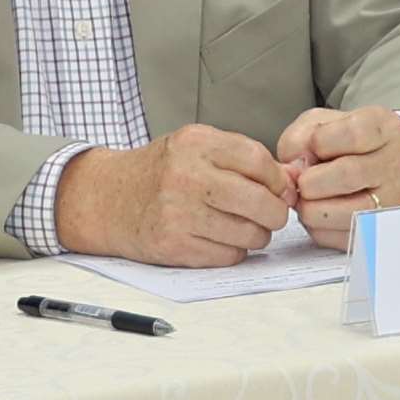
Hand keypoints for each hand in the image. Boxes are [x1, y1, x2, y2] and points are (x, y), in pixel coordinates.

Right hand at [55, 125, 292, 268]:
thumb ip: (240, 158)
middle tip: (272, 214)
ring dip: (257, 235)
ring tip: (245, 227)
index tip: (281, 189)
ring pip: (248, 234)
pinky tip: (221, 238)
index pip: (258, 160)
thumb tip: (291, 180)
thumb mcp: (195, 147)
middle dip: (276, 212)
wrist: (108, 199)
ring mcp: (179, 214)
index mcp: (195, 143)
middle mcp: (186, 176)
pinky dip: (234, 251)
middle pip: (259, 201)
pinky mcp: (174, 246)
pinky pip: (228, 256)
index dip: (279, 180)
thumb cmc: (160, 172)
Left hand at [277, 104, 399, 251]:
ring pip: (347, 213)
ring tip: (307, 196)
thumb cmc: (343, 144)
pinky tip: (318, 210)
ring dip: (312, 208)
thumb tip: (294, 169)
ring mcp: (390, 200)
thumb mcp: (320, 124)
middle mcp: (393, 164)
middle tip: (301, 179)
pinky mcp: (376, 230)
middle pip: (349, 175)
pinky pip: (340, 237)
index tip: (314, 145)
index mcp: (384, 130)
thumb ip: (300, 138)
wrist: (370, 168)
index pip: (354, 134)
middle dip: (310, 180)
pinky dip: (318, 227)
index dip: (321, 141)